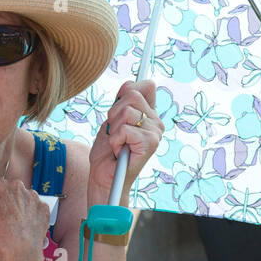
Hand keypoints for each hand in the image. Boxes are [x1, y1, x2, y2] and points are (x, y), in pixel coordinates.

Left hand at [89, 80, 160, 206]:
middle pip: (132, 95)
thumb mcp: (112, 119)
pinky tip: (119, 151)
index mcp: (149, 113)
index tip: (116, 113)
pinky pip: (124, 129)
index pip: (144, 85)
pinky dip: (115, 140)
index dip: (123, 94)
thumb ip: (123, 101)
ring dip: (114, 128)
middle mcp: (156, 121)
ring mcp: (155, 132)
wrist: (104, 176)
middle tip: (114, 132)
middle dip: (114, 113)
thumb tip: (134, 83)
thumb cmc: (107, 150)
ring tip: (117, 143)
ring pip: (126, 112)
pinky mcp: (150, 143)